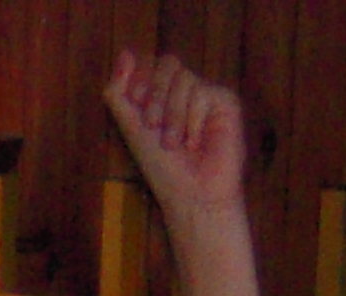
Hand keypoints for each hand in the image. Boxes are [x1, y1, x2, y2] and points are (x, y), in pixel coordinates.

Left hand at [102, 50, 249, 221]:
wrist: (191, 193)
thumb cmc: (163, 168)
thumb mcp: (132, 128)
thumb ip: (120, 93)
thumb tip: (124, 53)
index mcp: (162, 96)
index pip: (150, 65)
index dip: (140, 82)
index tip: (138, 109)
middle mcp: (184, 92)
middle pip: (167, 64)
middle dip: (154, 97)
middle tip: (153, 126)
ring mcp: (205, 94)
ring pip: (183, 78)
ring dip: (173, 115)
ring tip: (175, 143)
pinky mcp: (225, 101)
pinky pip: (202, 92)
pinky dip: (192, 120)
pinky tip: (196, 142)